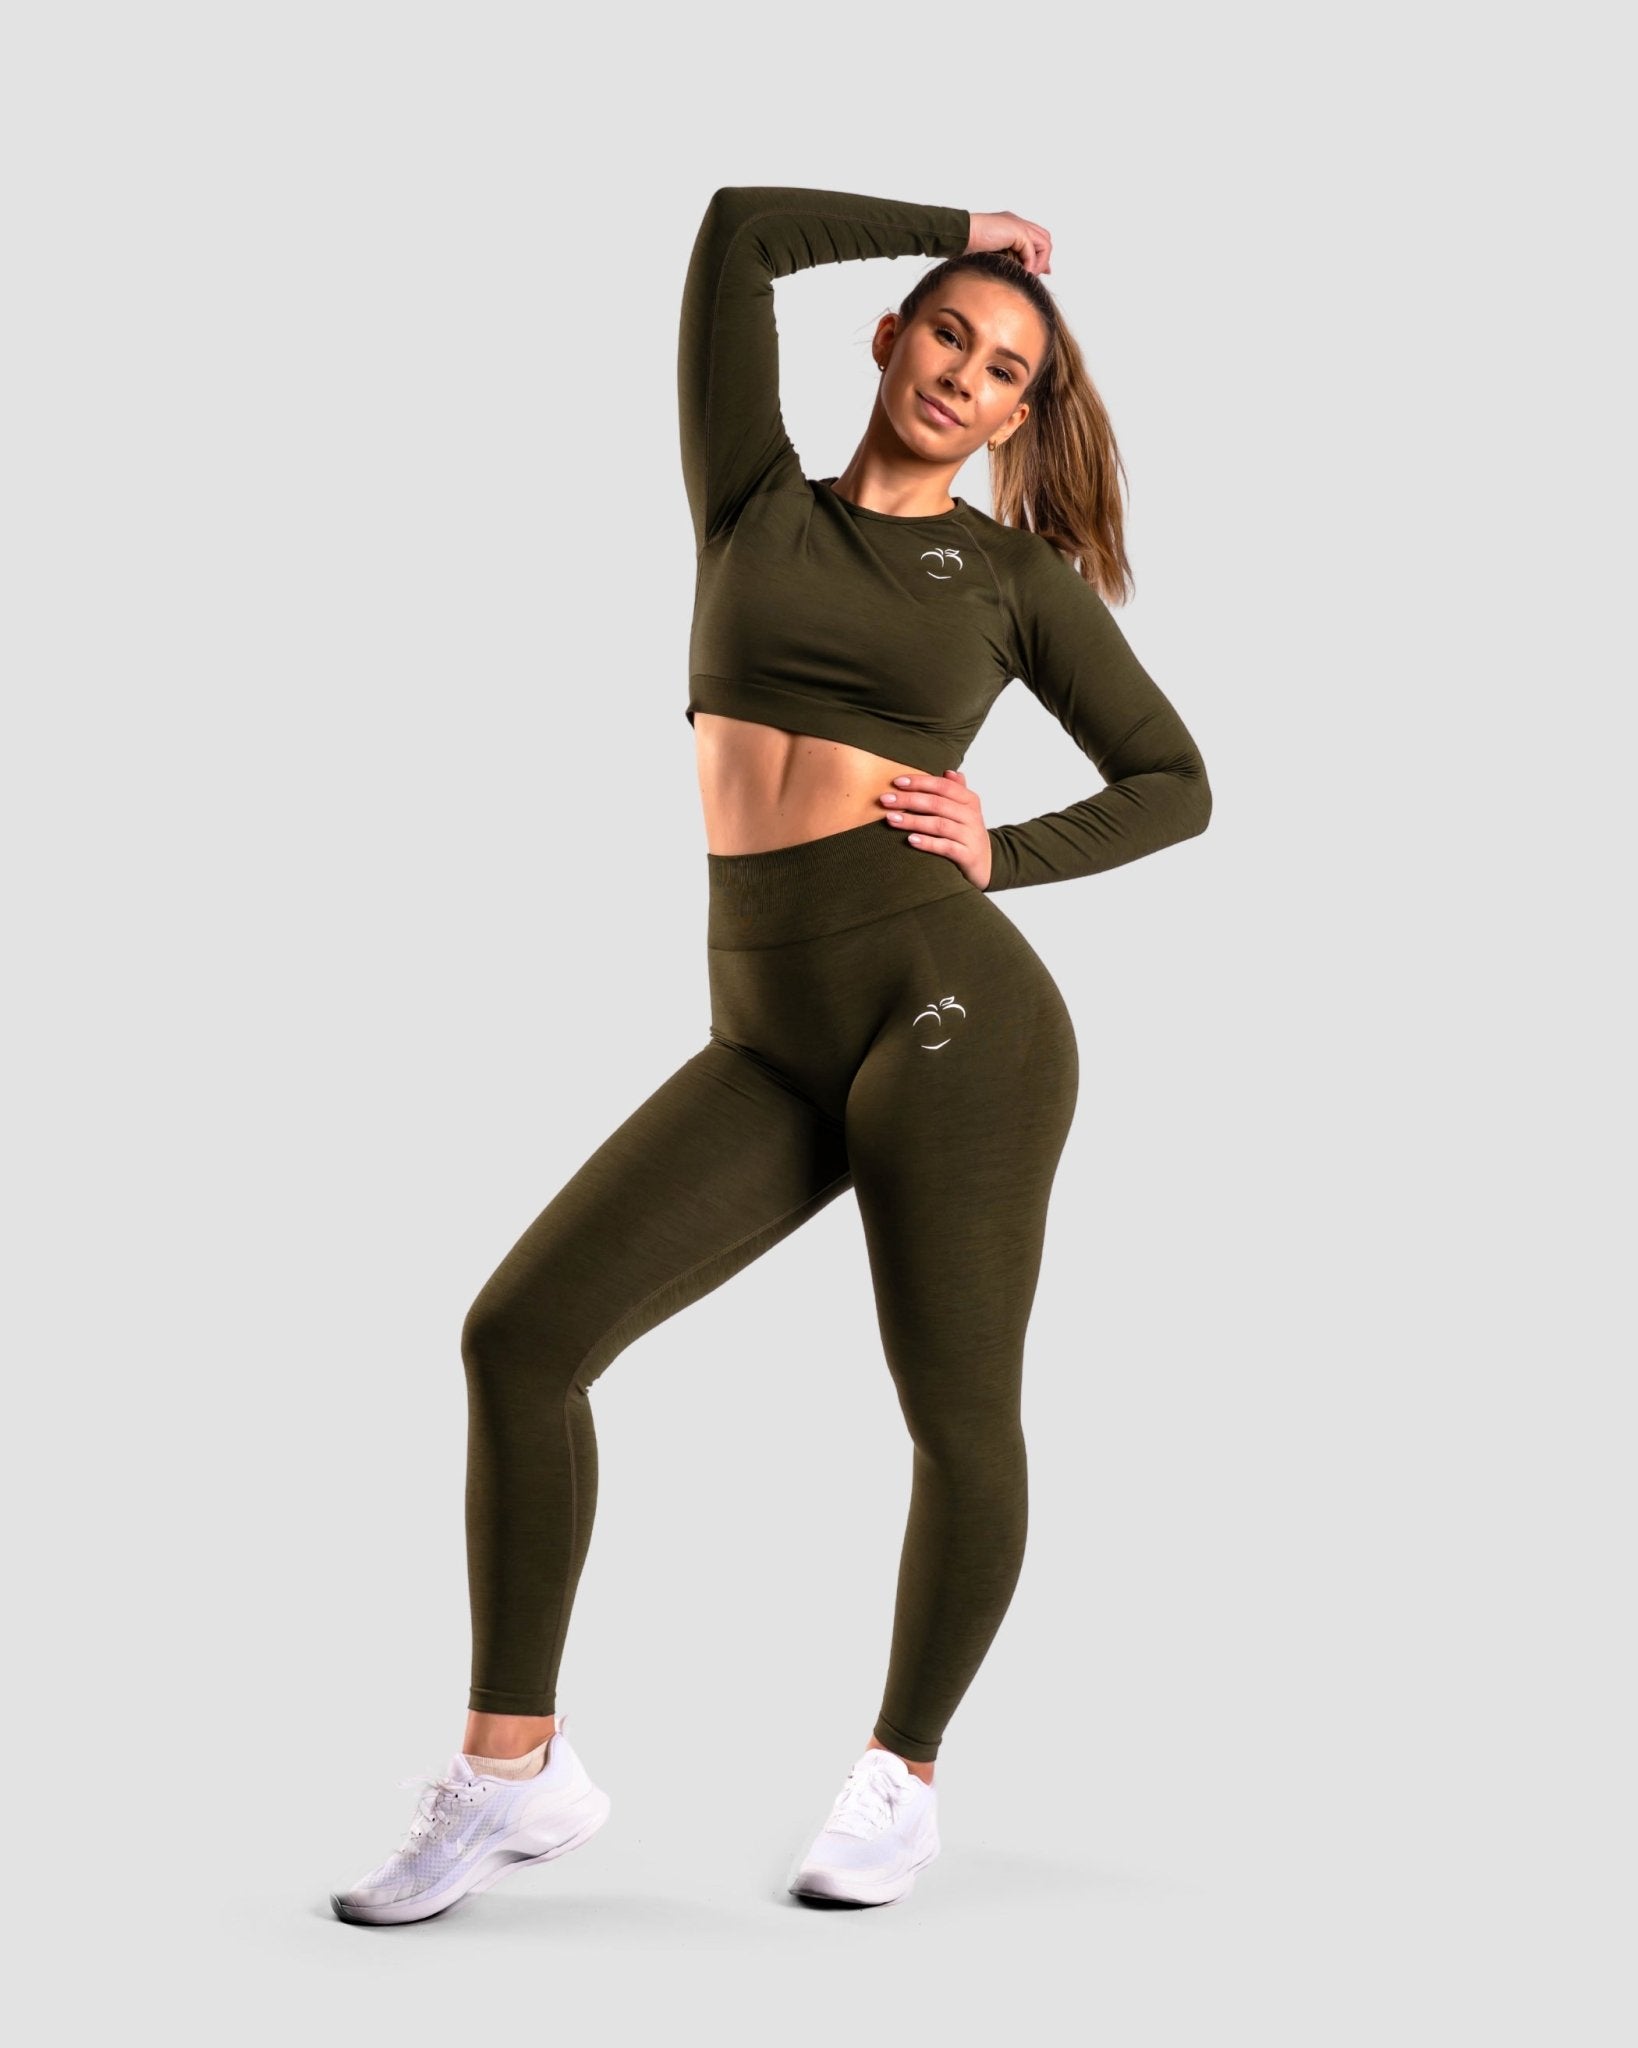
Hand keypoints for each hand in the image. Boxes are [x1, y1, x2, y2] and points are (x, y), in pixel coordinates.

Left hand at [878, 769, 991, 889]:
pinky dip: (928, 843)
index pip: (943, 786)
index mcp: (969, 800)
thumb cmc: (967, 833)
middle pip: (937, 803)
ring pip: (939, 825)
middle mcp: (971, 816)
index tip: (896, 782)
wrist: (987, 864)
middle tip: (885, 800)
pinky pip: (946, 847)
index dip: (920, 783)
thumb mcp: (965, 810)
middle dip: (909, 800)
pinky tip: (911, 840)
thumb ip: (956, 790)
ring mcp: (970, 836)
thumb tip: (948, 771)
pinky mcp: (968, 855)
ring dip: (913, 821)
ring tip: (891, 819)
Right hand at [964, 210, 1051, 276]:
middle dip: (1043, 258)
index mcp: (1011, 226)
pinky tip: (1022, 272)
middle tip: (1034, 274)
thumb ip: (1009, 258)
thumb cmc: (967, 247)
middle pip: (1045, 238)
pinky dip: (1030, 264)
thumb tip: (1021, 272)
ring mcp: (1018, 225)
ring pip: (1044, 244)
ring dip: (1038, 263)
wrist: (960, 236)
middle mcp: (1017, 223)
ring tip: (1027, 275)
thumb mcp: (994, 254)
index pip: (1036, 238)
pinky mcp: (1017, 231)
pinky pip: (1032, 250)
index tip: (1035, 272)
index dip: (1039, 256)